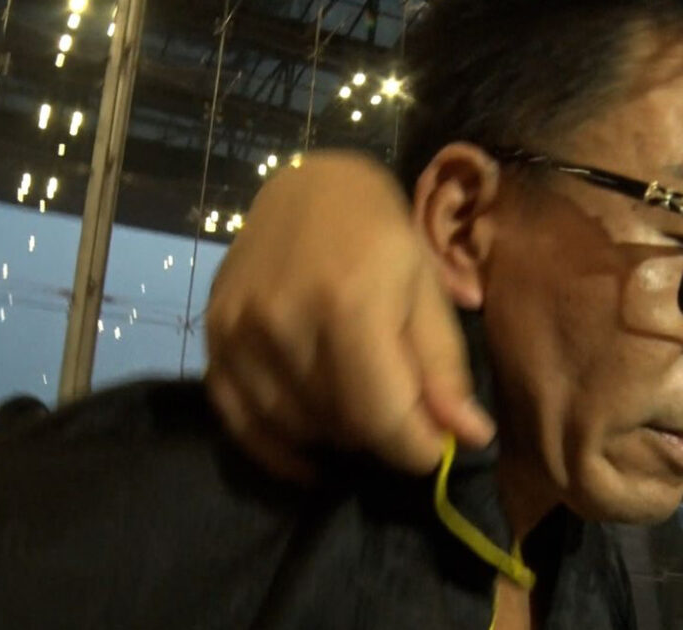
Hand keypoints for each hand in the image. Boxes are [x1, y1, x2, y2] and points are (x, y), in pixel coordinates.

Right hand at [205, 151, 495, 479]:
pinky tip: (313, 455)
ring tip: (359, 406)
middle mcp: (284, 321)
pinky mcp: (212, 340)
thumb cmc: (380, 237)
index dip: (416, 449)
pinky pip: (243, 425)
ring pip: (297, 430)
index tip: (437, 451)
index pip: (381, 416)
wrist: (307, 190)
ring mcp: (239, 333)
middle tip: (401, 412)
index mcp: (349, 302)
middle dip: (383, 436)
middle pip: (341, 426)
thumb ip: (444, 368)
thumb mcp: (427, 290)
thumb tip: (469, 438)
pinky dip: (281, 450)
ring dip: (338, 437)